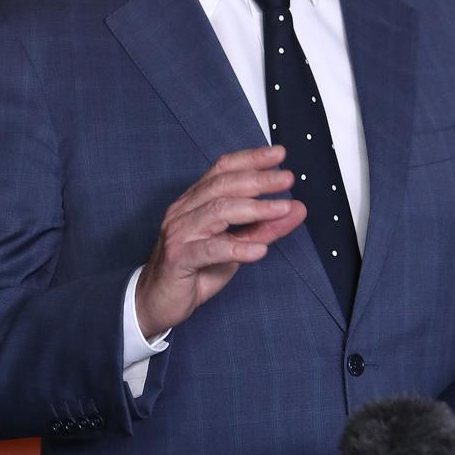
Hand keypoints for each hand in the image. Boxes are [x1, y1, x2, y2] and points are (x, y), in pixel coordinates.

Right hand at [135, 145, 304, 337]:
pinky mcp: (177, 258)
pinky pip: (209, 250)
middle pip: (223, 184)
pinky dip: (237, 248)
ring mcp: (179, 232)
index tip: (278, 154)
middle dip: (258, 179)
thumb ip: (264, 227)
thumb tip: (297, 209)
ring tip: (280, 209)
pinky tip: (259, 250)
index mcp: (195, 200)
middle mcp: (184, 210)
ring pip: (217, 211)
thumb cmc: (195, 269)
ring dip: (254, 208)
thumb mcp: (236, 246)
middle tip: (286, 178)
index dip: (251, 158)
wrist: (157, 301)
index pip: (223, 169)